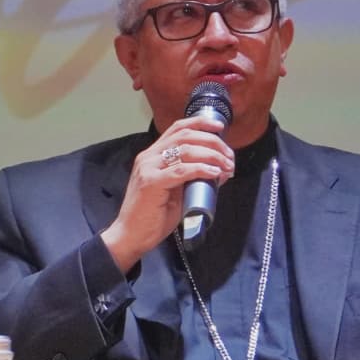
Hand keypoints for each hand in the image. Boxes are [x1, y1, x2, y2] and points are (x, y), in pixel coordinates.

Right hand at [101, 116, 234, 272]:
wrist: (130, 236)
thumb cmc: (152, 217)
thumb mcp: (173, 190)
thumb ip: (187, 177)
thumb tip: (214, 170)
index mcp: (152, 155)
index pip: (177, 129)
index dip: (200, 123)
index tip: (219, 127)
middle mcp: (148, 157)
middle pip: (185, 136)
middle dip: (213, 142)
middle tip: (229, 156)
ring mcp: (148, 168)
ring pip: (186, 150)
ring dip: (212, 156)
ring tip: (226, 166)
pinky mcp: (151, 183)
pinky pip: (182, 171)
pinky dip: (201, 169)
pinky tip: (214, 173)